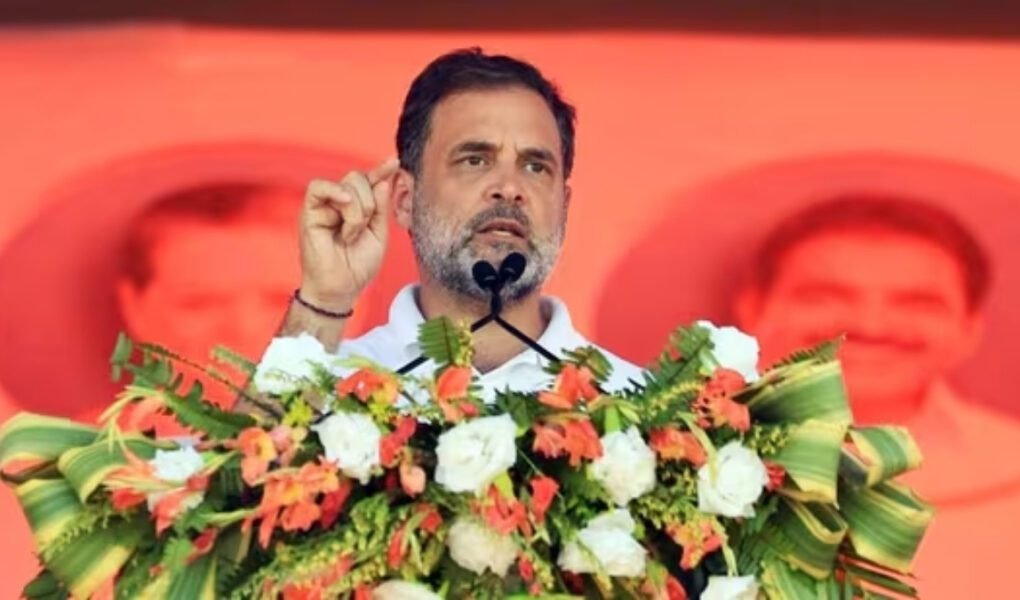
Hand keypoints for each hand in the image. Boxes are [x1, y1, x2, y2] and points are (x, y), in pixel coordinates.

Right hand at [298, 157, 400, 309]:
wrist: (341, 288)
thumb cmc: (358, 265)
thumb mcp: (379, 234)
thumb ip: (381, 208)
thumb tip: (382, 180)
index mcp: (358, 206)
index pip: (370, 180)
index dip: (382, 170)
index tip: (394, 162)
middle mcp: (340, 202)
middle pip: (358, 178)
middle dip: (370, 203)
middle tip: (363, 228)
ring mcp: (324, 206)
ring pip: (346, 184)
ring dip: (357, 211)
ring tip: (350, 235)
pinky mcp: (309, 212)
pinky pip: (319, 187)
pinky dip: (335, 193)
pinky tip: (343, 205)